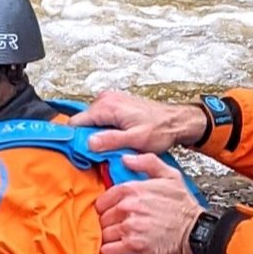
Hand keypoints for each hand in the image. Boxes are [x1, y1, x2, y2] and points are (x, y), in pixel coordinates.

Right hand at [72, 90, 206, 154]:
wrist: (177, 121)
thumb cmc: (160, 129)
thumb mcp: (135, 139)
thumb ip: (111, 140)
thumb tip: (89, 143)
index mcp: (107, 106)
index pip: (75, 122)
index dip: (76, 139)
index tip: (81, 153)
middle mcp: (106, 99)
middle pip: (83, 123)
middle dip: (88, 139)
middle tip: (101, 153)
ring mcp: (110, 101)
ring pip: (91, 123)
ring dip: (97, 136)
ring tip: (112, 147)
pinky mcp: (115, 106)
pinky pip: (101, 120)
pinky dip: (105, 131)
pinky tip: (116, 140)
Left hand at [97, 153, 204, 253]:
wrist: (196, 232)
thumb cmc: (184, 206)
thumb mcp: (170, 176)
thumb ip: (147, 163)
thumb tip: (125, 159)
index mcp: (133, 190)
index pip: (103, 199)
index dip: (106, 207)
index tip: (111, 212)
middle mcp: (128, 207)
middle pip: (102, 217)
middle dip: (108, 222)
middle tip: (117, 226)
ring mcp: (129, 227)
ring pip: (103, 233)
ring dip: (109, 237)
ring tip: (118, 238)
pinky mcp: (132, 246)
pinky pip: (108, 249)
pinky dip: (109, 251)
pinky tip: (117, 249)